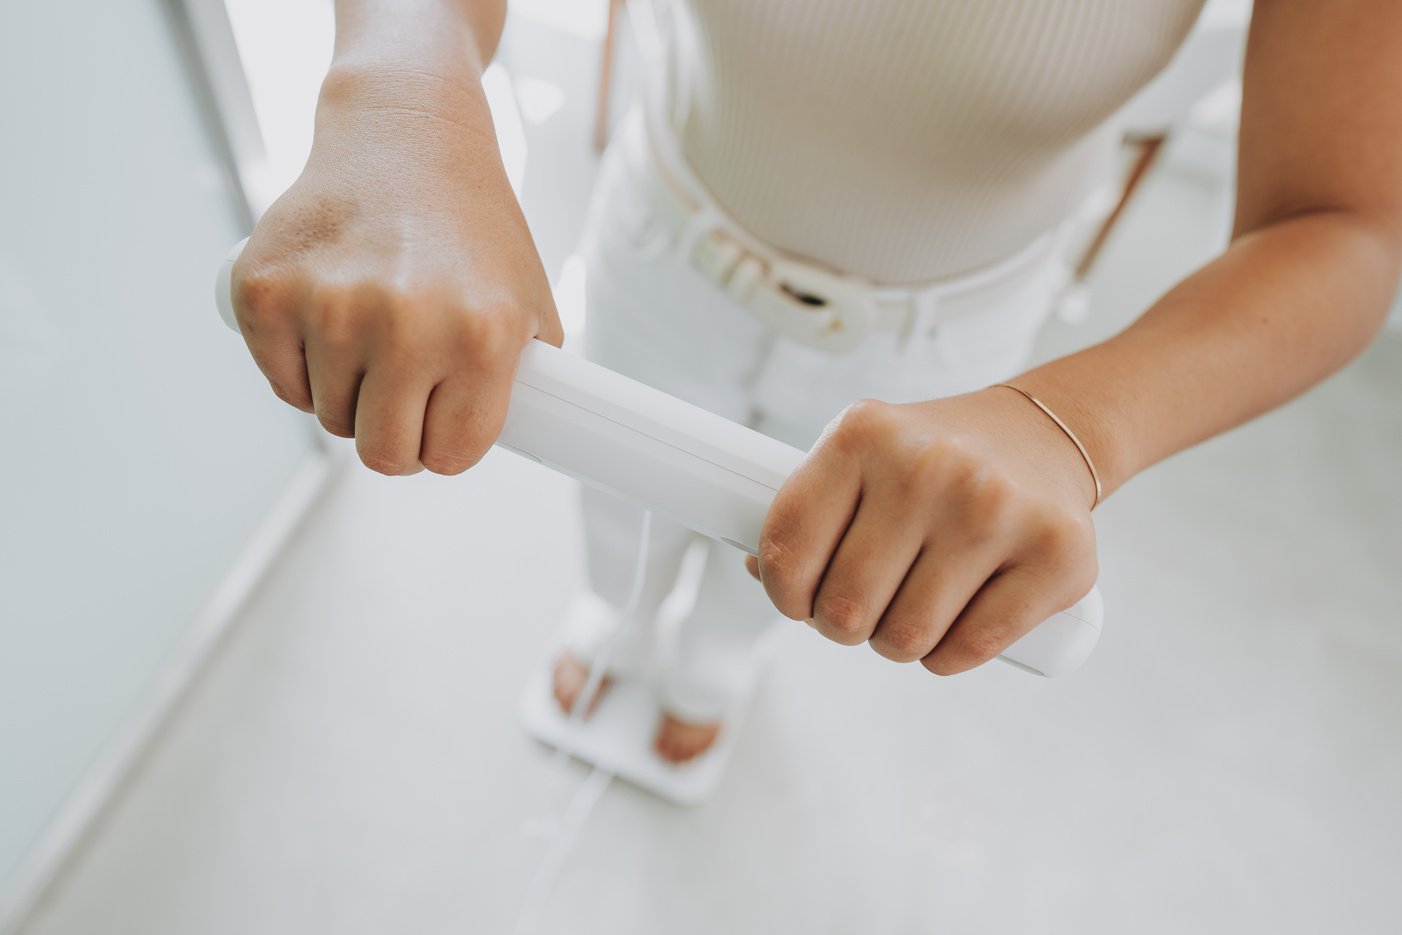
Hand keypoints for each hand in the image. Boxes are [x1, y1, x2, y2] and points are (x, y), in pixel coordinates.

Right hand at [231, 67, 561, 475]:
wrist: (405, 137)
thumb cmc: (473, 229)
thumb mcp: (530, 302)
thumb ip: (528, 382)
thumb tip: (531, 443)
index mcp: (481, 336)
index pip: (451, 456)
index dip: (446, 445)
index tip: (442, 423)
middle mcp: (405, 324)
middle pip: (384, 454)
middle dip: (396, 436)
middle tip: (404, 395)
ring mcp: (329, 306)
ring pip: (330, 417)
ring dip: (350, 395)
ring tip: (374, 335)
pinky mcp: (266, 291)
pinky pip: (283, 383)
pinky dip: (302, 370)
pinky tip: (330, 322)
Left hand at [748, 389, 1097, 674]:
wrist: (1041, 434)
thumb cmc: (930, 462)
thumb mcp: (861, 456)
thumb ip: (809, 509)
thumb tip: (755, 569)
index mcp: (864, 435)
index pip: (786, 547)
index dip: (783, 594)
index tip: (800, 599)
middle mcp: (929, 465)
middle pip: (847, 608)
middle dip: (845, 625)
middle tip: (864, 608)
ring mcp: (997, 508)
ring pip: (907, 638)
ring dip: (898, 643)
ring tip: (912, 609)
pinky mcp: (1057, 553)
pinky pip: (968, 649)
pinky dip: (947, 656)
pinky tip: (954, 623)